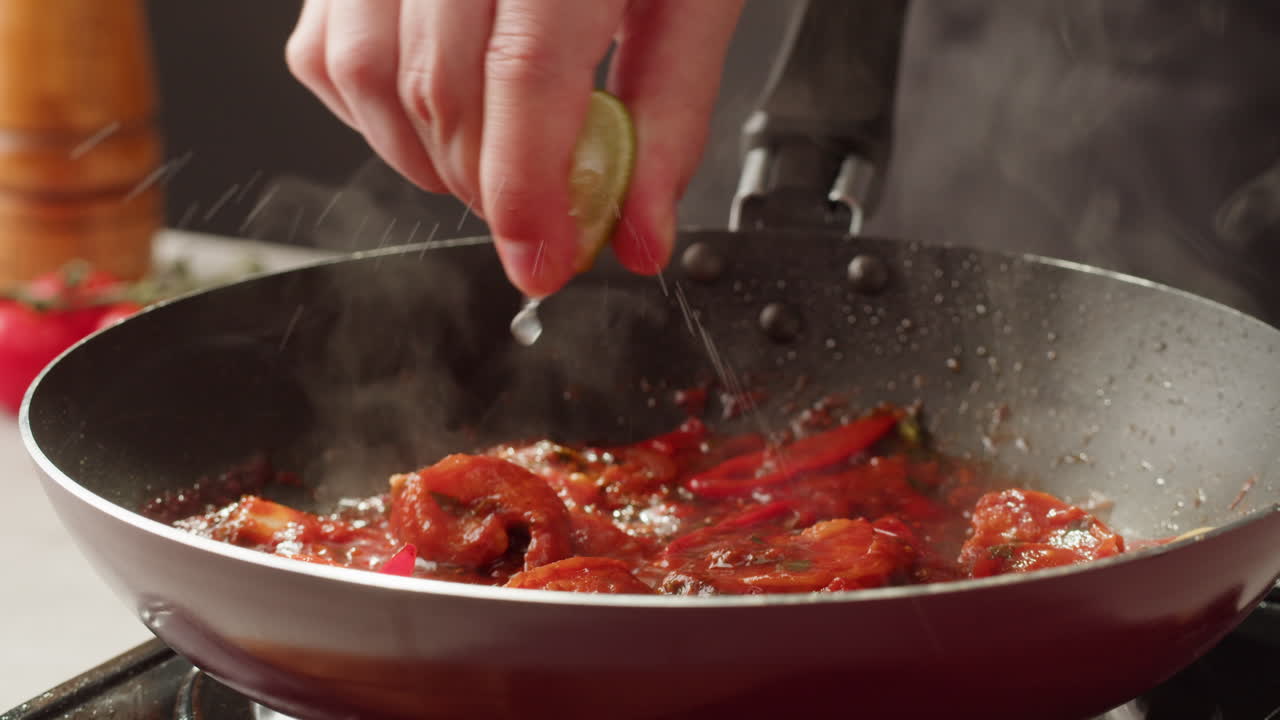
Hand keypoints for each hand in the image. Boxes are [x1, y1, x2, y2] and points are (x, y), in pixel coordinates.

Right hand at [286, 0, 743, 296]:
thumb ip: (668, 116)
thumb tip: (639, 232)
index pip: (521, 73)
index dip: (527, 190)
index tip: (545, 260)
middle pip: (438, 88)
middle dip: (488, 188)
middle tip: (542, 221)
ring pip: (363, 75)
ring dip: (428, 159)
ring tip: (494, 168)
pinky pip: (326, 49)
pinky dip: (373, 113)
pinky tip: (436, 116)